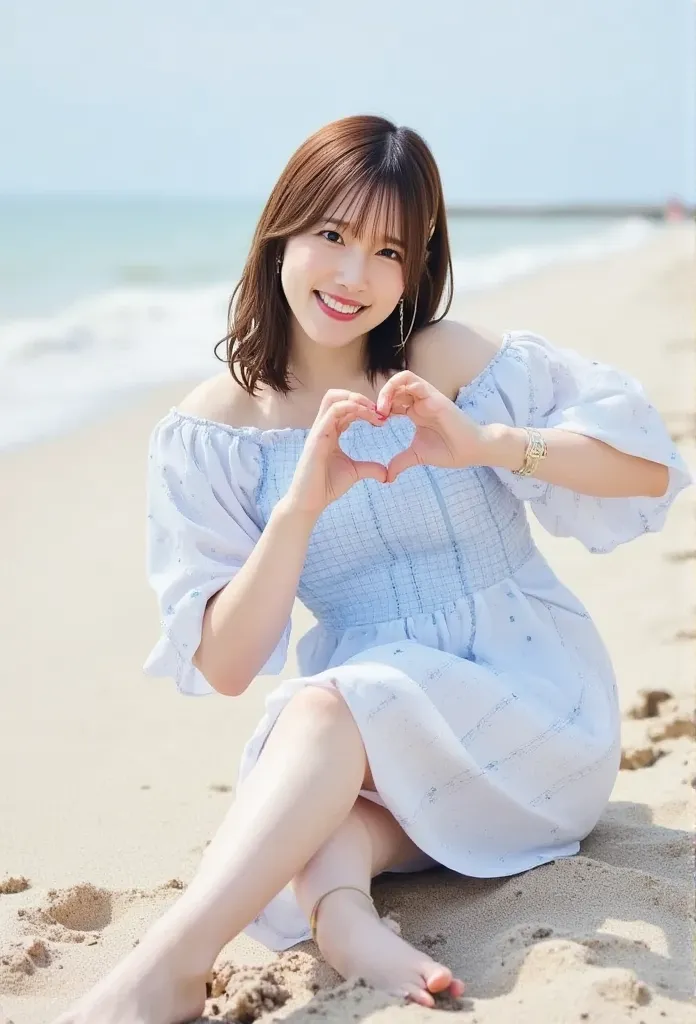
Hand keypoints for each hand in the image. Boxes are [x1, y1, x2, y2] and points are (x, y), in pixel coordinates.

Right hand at [286, 390, 387, 515]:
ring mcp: (319, 430)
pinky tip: (368, 416)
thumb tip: (387, 474)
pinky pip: (333, 412)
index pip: (346, 408)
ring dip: (357, 400)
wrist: (310, 501)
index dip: (365, 408)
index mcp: (331, 432)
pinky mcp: (317, 437)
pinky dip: (352, 408)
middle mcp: (323, 427)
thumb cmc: (327, 486)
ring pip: (334, 398)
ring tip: (375, 412)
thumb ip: (370, 468)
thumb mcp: (355, 472)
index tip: (383, 419)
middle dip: (360, 398)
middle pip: (337, 396)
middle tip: (380, 411)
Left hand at [376, 371, 484, 482]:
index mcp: (414, 411)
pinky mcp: (433, 396)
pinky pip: (412, 381)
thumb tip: (386, 477)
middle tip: (373, 417)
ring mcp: (426, 396)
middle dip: (379, 399)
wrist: (471, 450)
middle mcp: (419, 401)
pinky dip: (396, 388)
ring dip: (386, 390)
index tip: (373, 425)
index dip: (378, 408)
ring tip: (380, 410)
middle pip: (394, 388)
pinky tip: (389, 409)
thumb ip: (400, 462)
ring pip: (401, 379)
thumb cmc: (449, 450)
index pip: (391, 400)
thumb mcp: (417, 456)